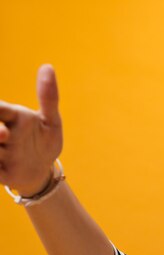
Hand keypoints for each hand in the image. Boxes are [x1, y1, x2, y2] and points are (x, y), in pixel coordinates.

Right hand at [0, 64, 62, 196]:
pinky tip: (1, 166)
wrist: (41, 171)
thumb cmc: (44, 141)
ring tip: (5, 138)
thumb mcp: (51, 122)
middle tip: (5, 133)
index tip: (1, 112)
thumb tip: (47, 66)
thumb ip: (49, 97)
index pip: (1, 109)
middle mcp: (2, 133)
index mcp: (13, 117)